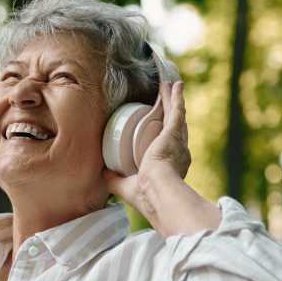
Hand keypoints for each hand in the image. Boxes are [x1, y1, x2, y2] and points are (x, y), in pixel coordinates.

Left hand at [102, 80, 191, 211]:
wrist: (157, 190)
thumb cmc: (144, 194)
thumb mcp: (125, 186)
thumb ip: (114, 180)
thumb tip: (104, 173)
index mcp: (170, 168)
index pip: (167, 151)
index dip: (164, 141)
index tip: (160, 136)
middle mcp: (178, 154)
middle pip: (174, 129)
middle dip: (172, 115)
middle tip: (169, 103)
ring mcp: (177, 142)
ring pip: (175, 115)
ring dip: (172, 100)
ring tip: (170, 88)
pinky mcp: (173, 132)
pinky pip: (176, 110)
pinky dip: (176, 97)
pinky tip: (175, 85)